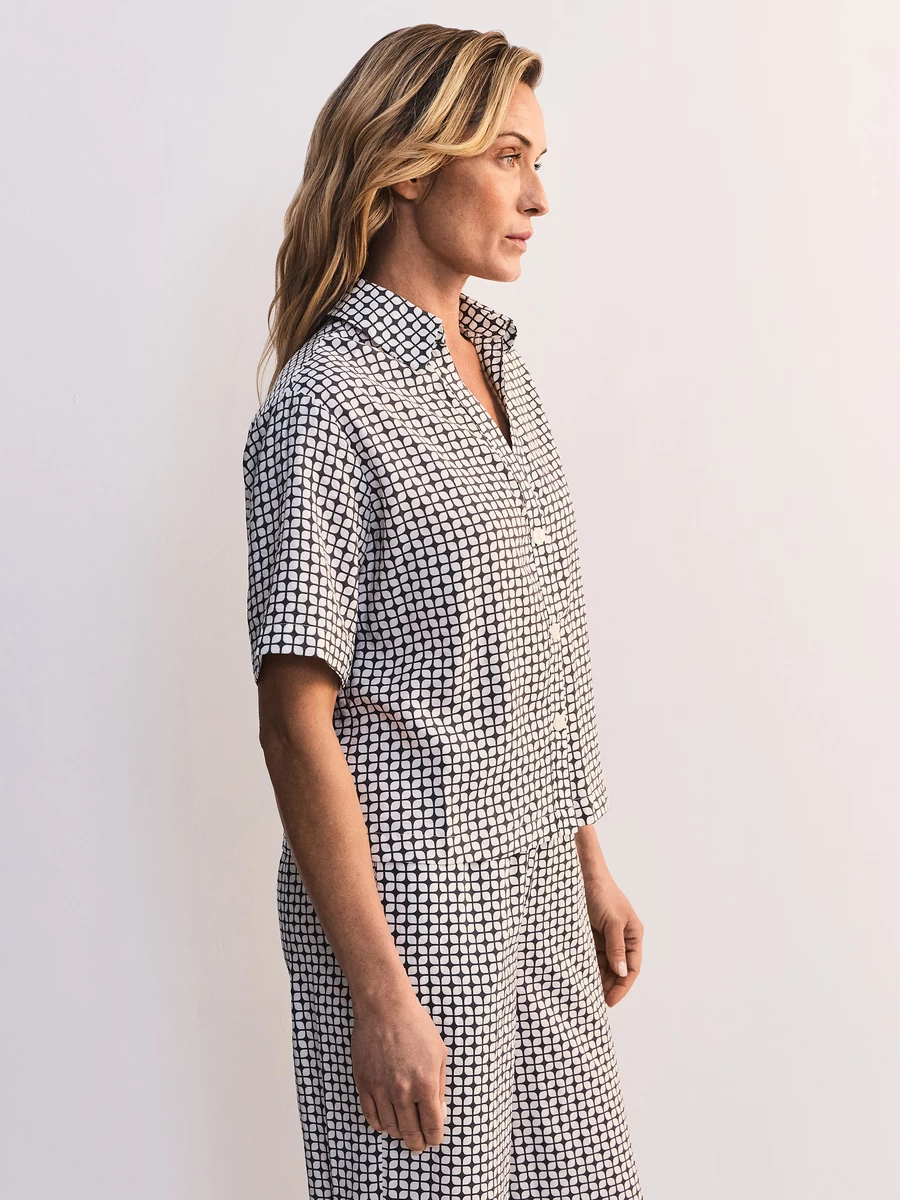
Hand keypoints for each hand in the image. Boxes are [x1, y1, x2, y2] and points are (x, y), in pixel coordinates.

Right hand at [351, 991, 447, 1151]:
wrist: (384, 1008)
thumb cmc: (415, 1026)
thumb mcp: (439, 1053)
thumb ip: (440, 1085)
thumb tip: (439, 1111)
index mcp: (425, 1084)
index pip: (432, 1126)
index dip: (435, 1137)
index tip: (434, 1140)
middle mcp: (402, 1091)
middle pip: (411, 1133)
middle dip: (417, 1143)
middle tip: (419, 1145)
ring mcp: (381, 1089)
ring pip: (390, 1128)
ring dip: (399, 1134)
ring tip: (404, 1132)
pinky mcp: (364, 1084)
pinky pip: (370, 1116)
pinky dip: (379, 1124)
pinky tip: (386, 1122)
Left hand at [583, 878, 642, 1005]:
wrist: (583, 877)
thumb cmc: (603, 895)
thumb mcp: (612, 921)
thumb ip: (616, 947)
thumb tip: (621, 972)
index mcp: (634, 935)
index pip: (632, 968)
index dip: (623, 986)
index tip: (610, 1000)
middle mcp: (622, 940)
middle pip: (619, 971)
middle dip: (610, 986)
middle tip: (595, 1001)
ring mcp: (607, 939)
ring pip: (605, 967)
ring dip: (598, 979)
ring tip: (587, 993)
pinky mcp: (592, 938)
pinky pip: (592, 958)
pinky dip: (588, 969)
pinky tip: (581, 978)